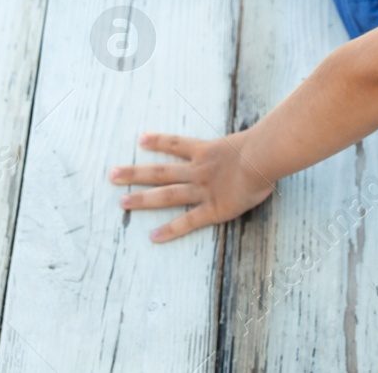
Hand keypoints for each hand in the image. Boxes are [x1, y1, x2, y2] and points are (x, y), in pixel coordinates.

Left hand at [108, 130, 275, 242]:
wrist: (263, 157)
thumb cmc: (265, 147)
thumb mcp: (251, 140)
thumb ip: (246, 144)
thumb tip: (258, 142)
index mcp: (207, 151)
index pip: (176, 144)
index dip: (158, 141)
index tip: (141, 139)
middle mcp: (198, 170)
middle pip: (160, 171)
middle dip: (135, 173)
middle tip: (112, 175)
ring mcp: (203, 190)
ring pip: (166, 194)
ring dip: (142, 198)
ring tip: (121, 202)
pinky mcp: (213, 209)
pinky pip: (187, 221)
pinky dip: (170, 230)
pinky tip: (153, 237)